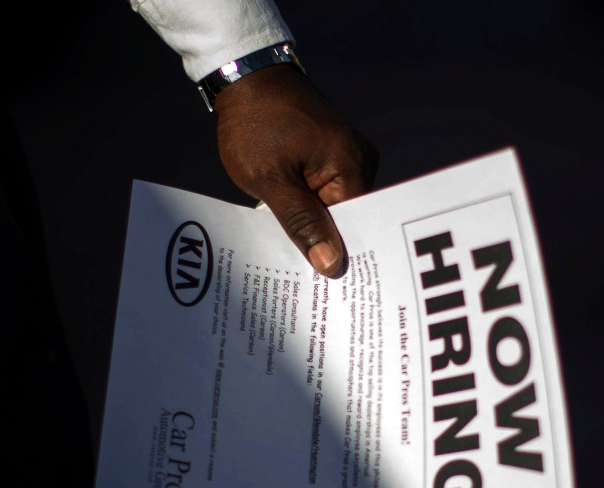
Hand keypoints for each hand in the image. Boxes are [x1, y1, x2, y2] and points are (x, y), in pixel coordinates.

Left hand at [214, 64, 376, 276]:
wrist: (246, 80)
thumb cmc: (255, 124)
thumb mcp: (272, 180)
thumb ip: (301, 222)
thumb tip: (331, 263)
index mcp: (353, 168)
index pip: (356, 228)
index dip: (338, 258)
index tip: (325, 291)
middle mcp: (358, 164)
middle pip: (347, 222)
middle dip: (325, 248)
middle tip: (304, 286)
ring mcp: (344, 160)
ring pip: (331, 211)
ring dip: (311, 230)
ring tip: (294, 264)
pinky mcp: (327, 158)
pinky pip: (322, 195)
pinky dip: (306, 212)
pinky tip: (289, 232)